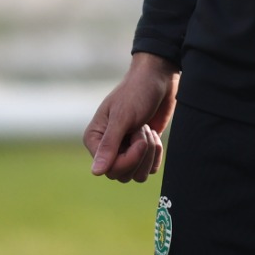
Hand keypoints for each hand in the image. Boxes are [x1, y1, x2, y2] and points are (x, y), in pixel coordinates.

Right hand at [84, 52, 178, 182]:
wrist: (159, 78)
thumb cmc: (137, 92)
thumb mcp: (122, 117)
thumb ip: (109, 145)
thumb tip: (96, 172)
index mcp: (95, 140)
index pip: (109, 170)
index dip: (128, 160)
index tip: (140, 140)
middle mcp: (108, 148)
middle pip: (123, 175)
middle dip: (140, 154)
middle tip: (143, 129)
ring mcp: (126, 150)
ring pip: (137, 175)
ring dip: (149, 153)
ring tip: (148, 130)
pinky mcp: (143, 150)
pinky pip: (150, 169)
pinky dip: (157, 153)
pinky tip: (155, 133)